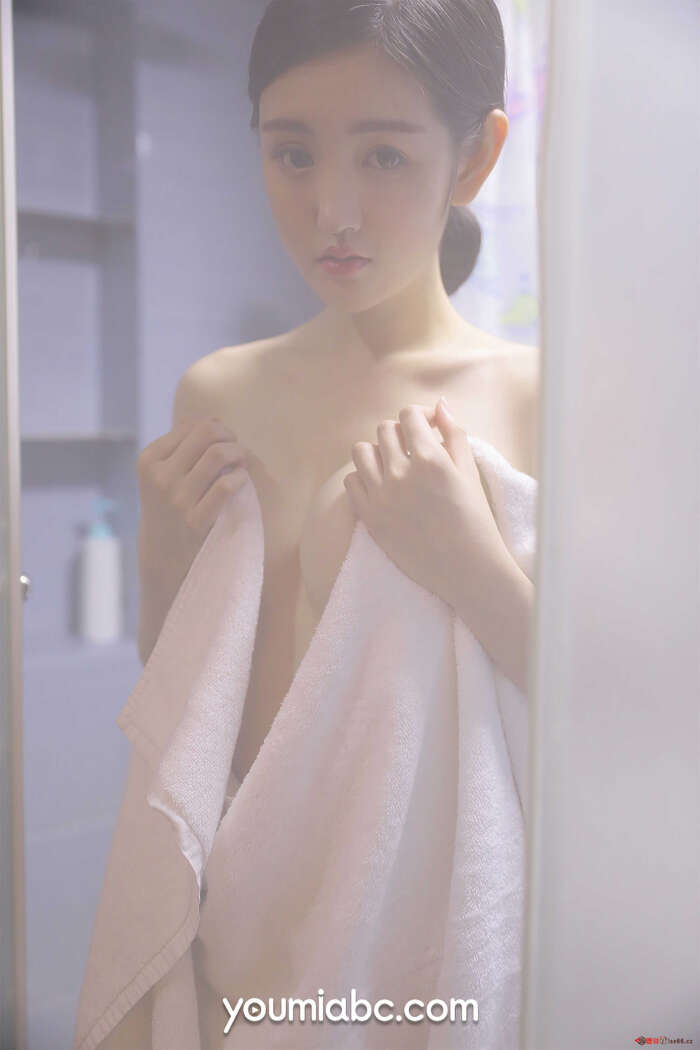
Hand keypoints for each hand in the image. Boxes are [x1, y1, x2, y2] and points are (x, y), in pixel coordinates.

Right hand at [136, 417, 249, 588]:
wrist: (163, 552)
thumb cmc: (169, 504)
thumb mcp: (162, 473)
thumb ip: (182, 445)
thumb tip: (214, 418)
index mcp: (149, 459)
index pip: (192, 427)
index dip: (216, 428)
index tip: (224, 441)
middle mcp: (160, 477)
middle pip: (207, 434)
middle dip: (229, 436)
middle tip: (236, 448)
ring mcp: (177, 499)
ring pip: (218, 455)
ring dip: (238, 454)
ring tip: (241, 462)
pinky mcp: (195, 521)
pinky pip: (227, 486)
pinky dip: (240, 478)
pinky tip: (241, 481)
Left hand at [343, 398, 511, 609]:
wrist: (466, 569)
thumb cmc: (475, 519)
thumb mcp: (470, 472)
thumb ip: (454, 434)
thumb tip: (439, 406)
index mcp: (429, 458)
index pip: (409, 415)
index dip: (419, 416)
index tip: (428, 428)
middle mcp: (400, 473)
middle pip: (384, 429)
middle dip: (400, 432)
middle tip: (413, 448)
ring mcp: (381, 496)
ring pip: (361, 451)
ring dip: (377, 451)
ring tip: (393, 464)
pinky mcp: (370, 518)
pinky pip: (351, 481)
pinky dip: (364, 477)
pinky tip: (382, 485)